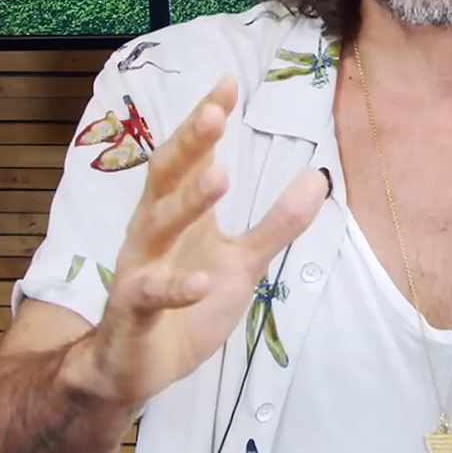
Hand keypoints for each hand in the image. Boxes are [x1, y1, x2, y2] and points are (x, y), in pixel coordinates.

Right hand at [62, 77, 326, 409]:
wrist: (133, 368)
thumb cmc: (186, 303)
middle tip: (216, 113)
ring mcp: (139, 269)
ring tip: (220, 175)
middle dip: (189, 143)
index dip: (205, 121)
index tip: (228, 84)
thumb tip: (318, 178)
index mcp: (176, 213)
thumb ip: (277, 223)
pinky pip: (151, 294)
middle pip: (165, 176)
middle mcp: (151, 231)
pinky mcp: (134, 311)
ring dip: (187, 202)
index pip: (190, 157)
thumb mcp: (243, 263)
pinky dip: (177, 286)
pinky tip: (204, 280)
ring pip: (156, 226)